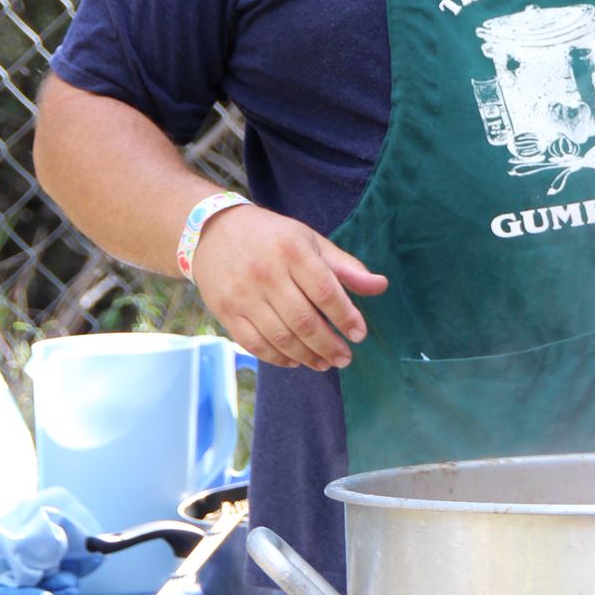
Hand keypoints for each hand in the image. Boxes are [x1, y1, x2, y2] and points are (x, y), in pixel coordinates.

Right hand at [190, 204, 387, 370]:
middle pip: (303, 320)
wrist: (213, 231)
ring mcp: (243, 295)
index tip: (359, 335)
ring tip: (324, 363)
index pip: (325, 291)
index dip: (345, 316)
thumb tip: (381, 286)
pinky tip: (294, 361)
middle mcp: (266, 273)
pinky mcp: (226, 311)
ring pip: (280, 336)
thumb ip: (345, 266)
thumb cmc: (272, 237)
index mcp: (292, 251)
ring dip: (306, 356)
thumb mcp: (310, 241)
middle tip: (344, 358)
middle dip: (328, 345)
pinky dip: (277, 358)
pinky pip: (254, 343)